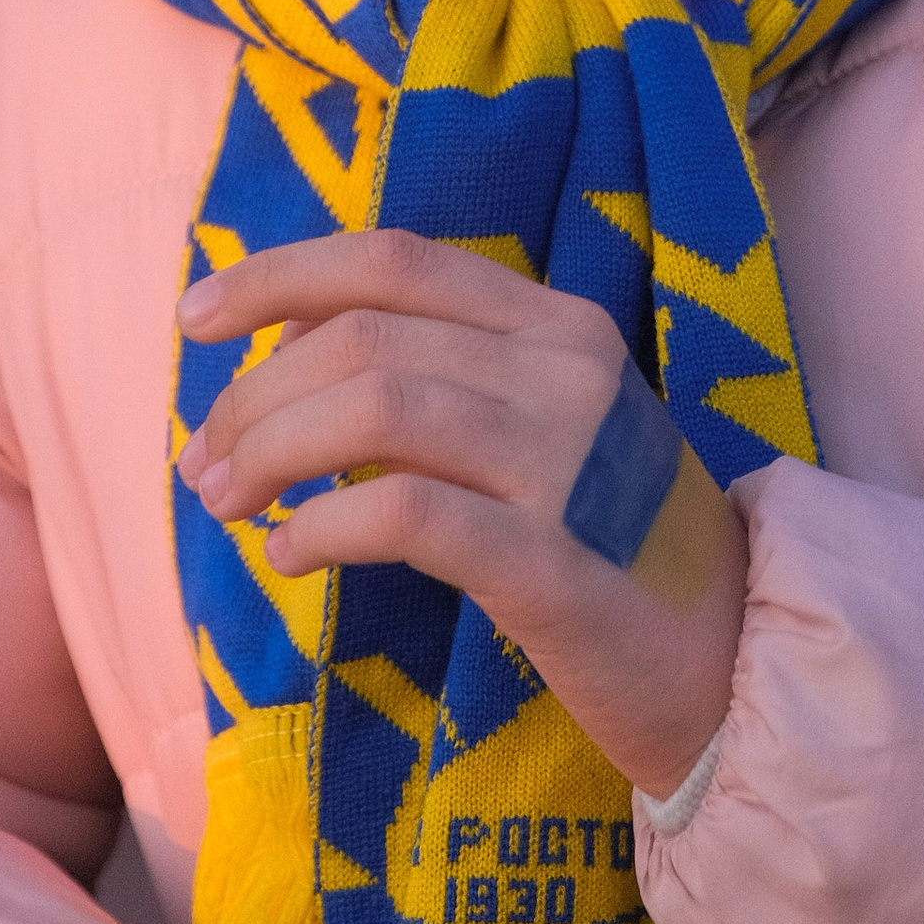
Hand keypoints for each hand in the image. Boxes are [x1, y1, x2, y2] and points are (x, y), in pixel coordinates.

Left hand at [177, 232, 747, 799]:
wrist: (731, 665)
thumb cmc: (606, 543)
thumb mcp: (536, 426)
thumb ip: (434, 375)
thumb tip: (279, 347)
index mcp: (555, 324)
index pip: (393, 259)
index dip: (277, 275)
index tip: (192, 319)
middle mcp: (568, 371)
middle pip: (365, 336)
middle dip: (256, 395)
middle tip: (204, 465)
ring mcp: (569, 463)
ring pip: (375, 408)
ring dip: (271, 452)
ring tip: (228, 505)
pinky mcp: (556, 563)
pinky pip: (408, 517)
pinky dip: (324, 530)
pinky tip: (289, 556)